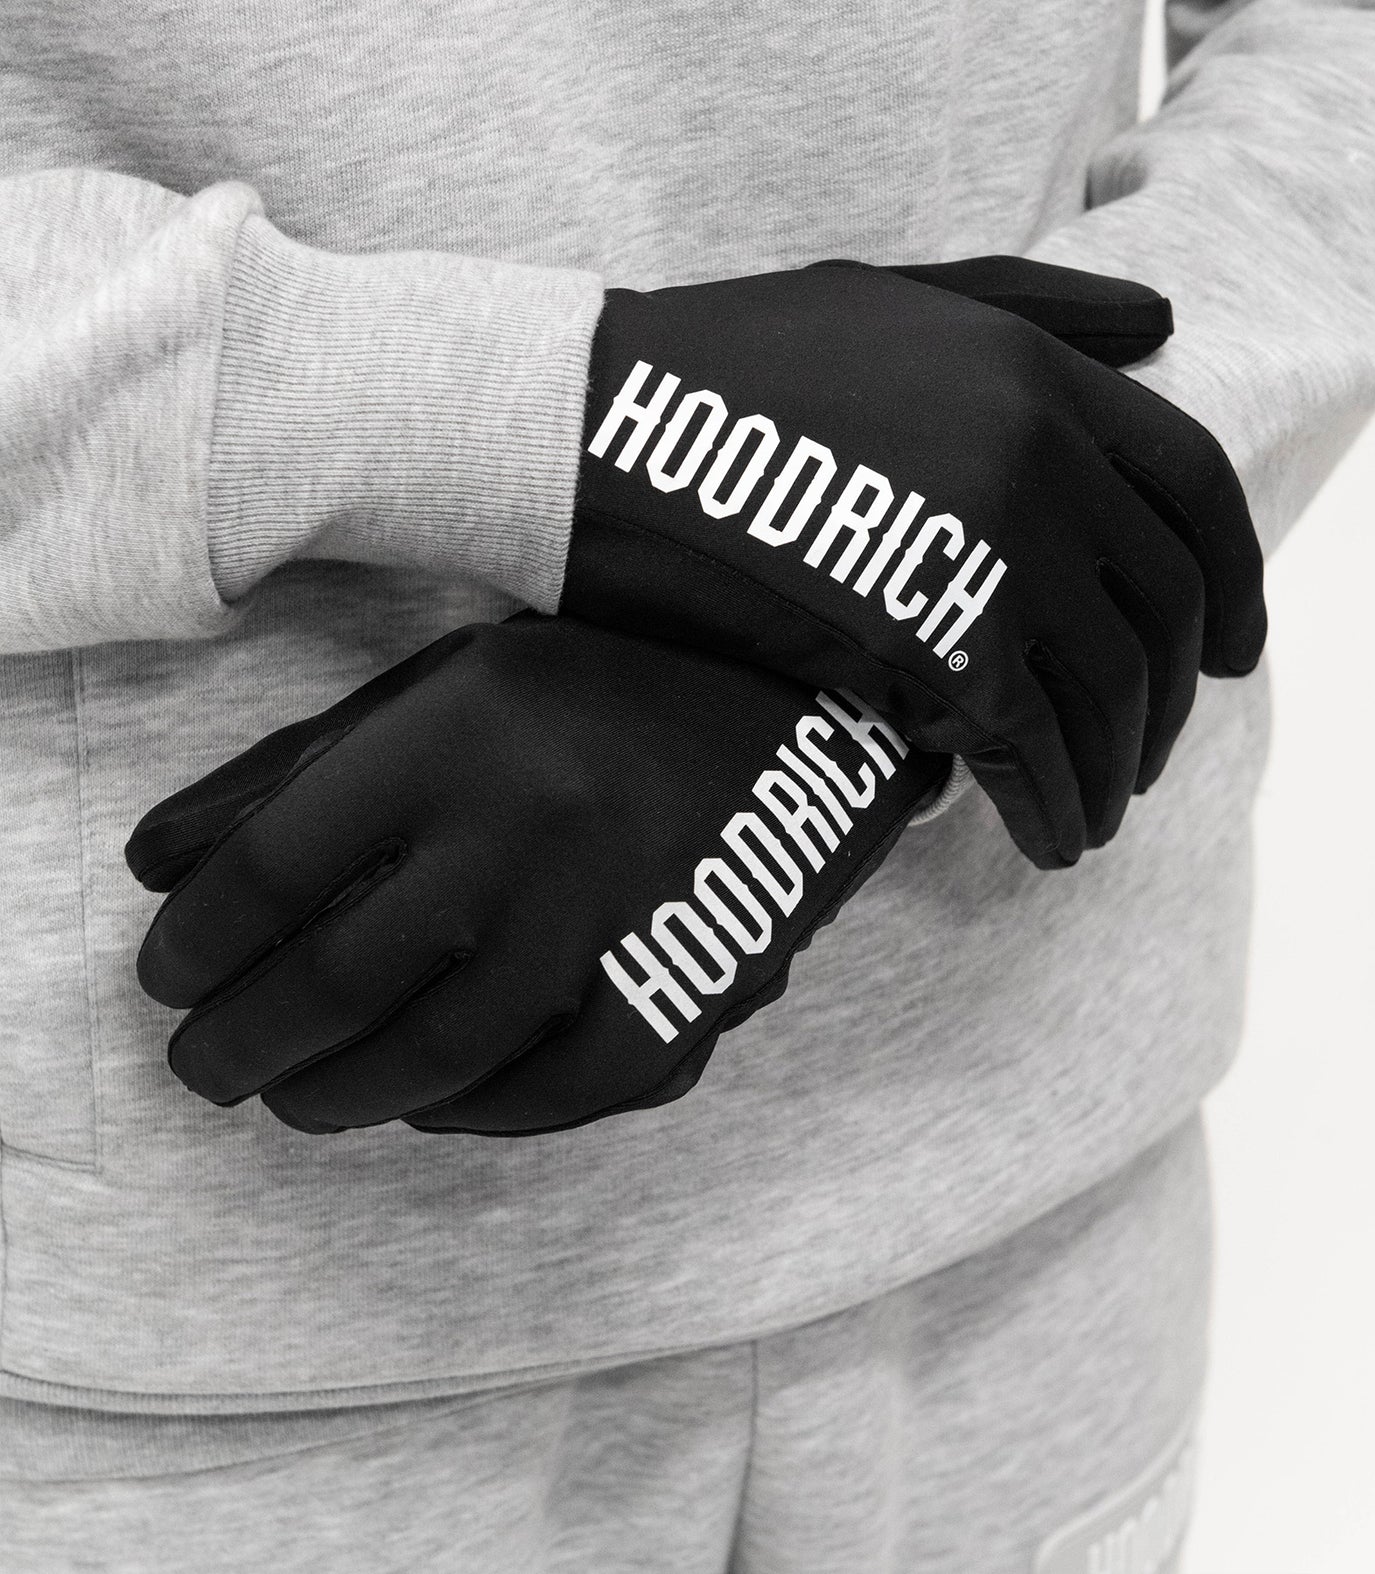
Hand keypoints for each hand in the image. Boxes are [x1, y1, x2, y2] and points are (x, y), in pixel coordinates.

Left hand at [126, 614, 947, 1135]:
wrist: (799, 689)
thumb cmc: (593, 678)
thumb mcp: (441, 682)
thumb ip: (297, 766)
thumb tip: (160, 865)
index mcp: (457, 727)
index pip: (275, 866)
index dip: (197, 941)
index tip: (167, 978)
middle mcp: (531, 821)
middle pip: (338, 977)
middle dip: (240, 1044)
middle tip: (204, 1068)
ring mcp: (616, 912)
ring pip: (441, 1054)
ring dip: (342, 1097)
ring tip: (295, 1101)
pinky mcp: (691, 980)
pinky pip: (563, 1087)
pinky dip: (482, 1112)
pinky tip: (432, 1105)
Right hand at [560, 255, 1265, 867]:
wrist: (585, 425)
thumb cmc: (720, 364)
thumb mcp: (885, 297)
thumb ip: (1031, 307)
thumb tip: (1163, 318)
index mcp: (1035, 368)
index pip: (1195, 489)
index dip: (1237, 581)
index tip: (1236, 651)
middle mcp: (1035, 451)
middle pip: (1167, 607)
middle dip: (1170, 699)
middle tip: (1147, 755)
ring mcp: (986, 546)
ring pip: (1109, 690)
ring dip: (1117, 769)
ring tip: (1091, 816)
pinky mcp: (921, 640)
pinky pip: (1029, 746)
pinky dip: (1052, 801)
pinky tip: (1045, 835)